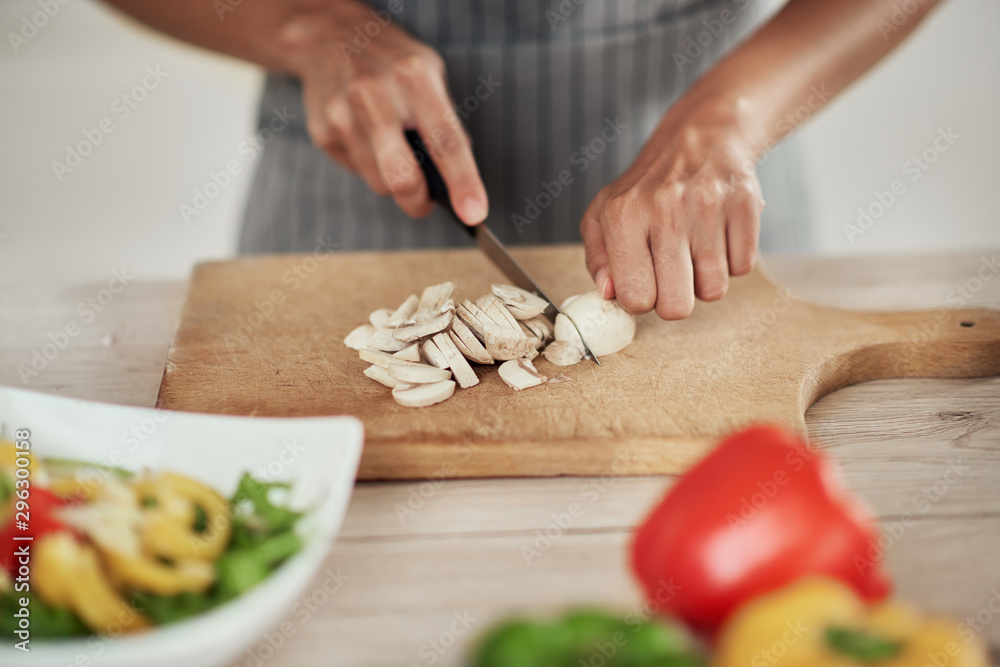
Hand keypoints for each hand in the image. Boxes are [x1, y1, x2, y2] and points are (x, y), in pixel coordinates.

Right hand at [278, 2, 487, 223]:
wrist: (329, 35)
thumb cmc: (392, 63)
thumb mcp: (430, 73)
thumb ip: (445, 123)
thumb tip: (458, 181)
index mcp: (415, 77)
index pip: (446, 141)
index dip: (463, 182)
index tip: (475, 215)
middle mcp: (376, 94)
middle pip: (402, 177)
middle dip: (419, 202)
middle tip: (426, 202)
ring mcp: (343, 113)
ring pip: (379, 182)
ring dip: (392, 179)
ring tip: (392, 148)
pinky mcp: (323, 130)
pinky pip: (358, 171)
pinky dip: (369, 165)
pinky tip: (366, 135)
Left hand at [580, 99, 764, 319]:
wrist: (700, 139)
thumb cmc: (646, 186)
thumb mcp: (603, 214)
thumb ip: (598, 259)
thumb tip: (608, 293)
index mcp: (624, 215)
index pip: (635, 297)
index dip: (641, 299)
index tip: (644, 282)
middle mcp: (665, 209)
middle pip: (677, 306)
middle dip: (674, 299)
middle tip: (671, 273)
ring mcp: (709, 206)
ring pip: (714, 291)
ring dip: (704, 279)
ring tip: (693, 249)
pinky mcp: (745, 205)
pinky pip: (742, 268)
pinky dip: (731, 260)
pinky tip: (717, 235)